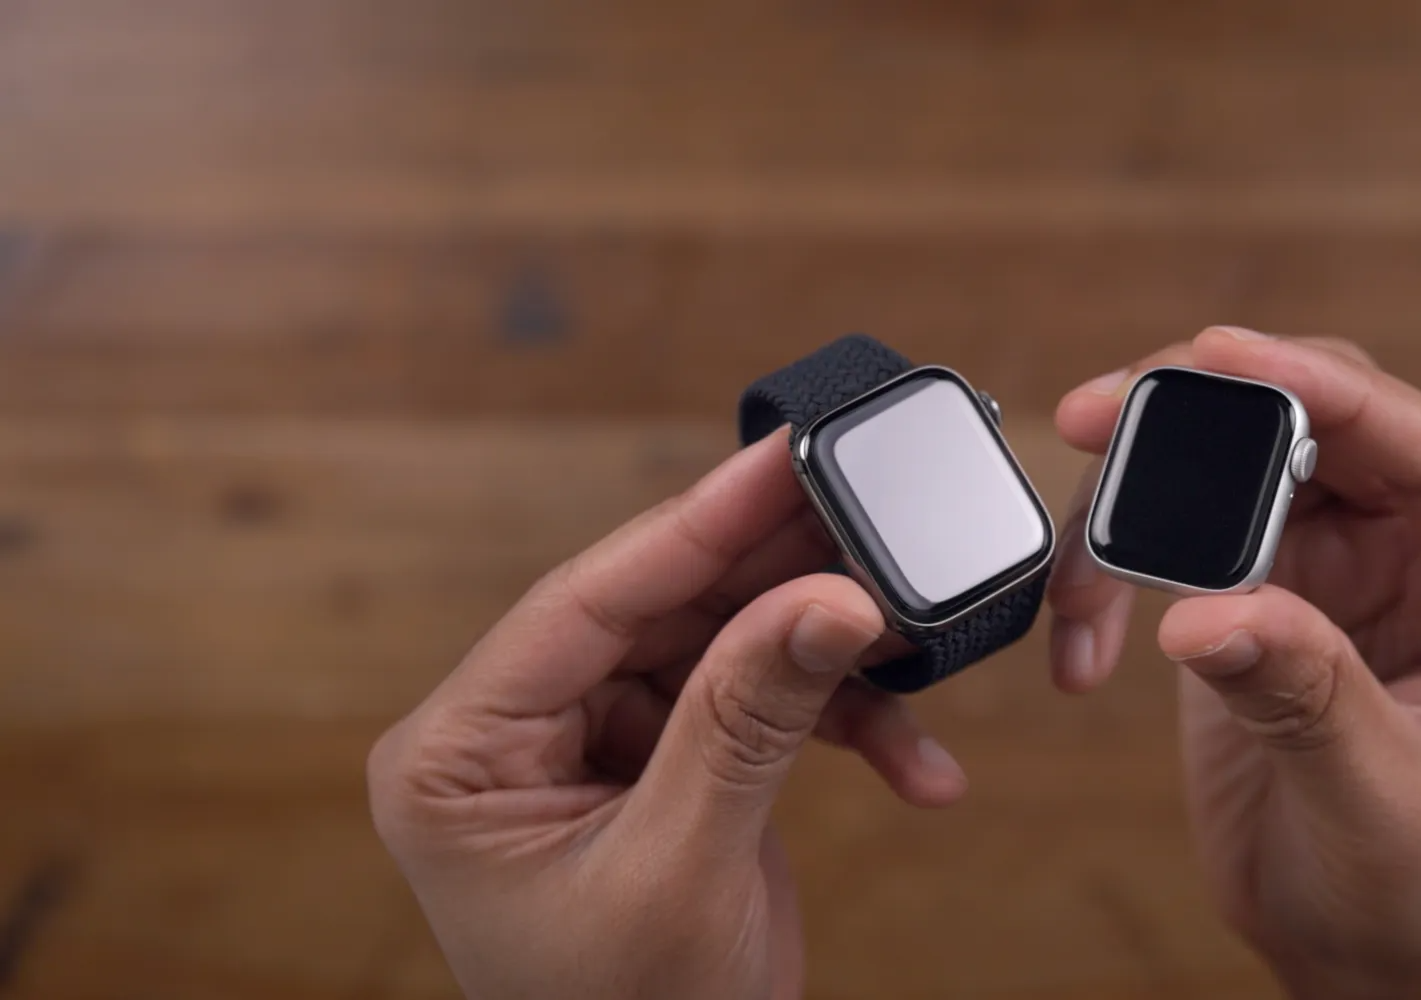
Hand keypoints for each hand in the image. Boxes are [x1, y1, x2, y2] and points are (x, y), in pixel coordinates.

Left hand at [367, 433, 967, 999]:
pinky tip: (918, 765)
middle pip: (662, 611)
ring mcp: (593, 752)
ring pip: (722, 650)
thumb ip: (749, 720)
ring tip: (915, 653)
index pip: (585, 602)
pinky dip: (839, 730)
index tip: (787, 456)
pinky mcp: (665, 772)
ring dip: (827, 663)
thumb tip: (831, 595)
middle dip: (782, 587)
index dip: (695, 524)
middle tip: (882, 526)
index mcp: (461, 754)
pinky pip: (755, 711)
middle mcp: (517, 735)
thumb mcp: (683, 869)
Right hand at [1047, 328, 1420, 998]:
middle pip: (1329, 426)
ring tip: (1077, 546)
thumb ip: (1305, 696)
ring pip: (1246, 464)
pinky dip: (1122, 563)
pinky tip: (1083, 635)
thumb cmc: (1417, 898)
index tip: (1223, 352)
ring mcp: (1348, 574)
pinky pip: (1189, 536)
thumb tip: (1204, 612)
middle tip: (1105, 412)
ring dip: (1150, 482)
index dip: (1336, 392)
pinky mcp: (1269, 599)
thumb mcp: (1378, 803)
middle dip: (1215, 408)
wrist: (1362, 960)